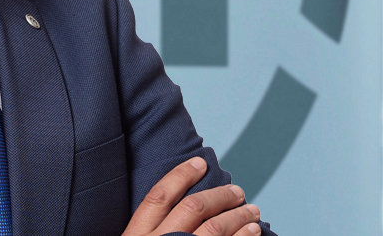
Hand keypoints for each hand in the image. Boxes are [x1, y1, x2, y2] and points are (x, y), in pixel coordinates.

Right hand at [122, 157, 261, 235]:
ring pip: (214, 229)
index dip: (180, 175)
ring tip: (252, 210)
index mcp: (137, 234)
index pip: (159, 196)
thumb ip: (147, 230)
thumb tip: (170, 208)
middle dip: (219, 196)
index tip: (200, 162)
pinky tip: (253, 231)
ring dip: (238, 216)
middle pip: (192, 208)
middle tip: (237, 191)